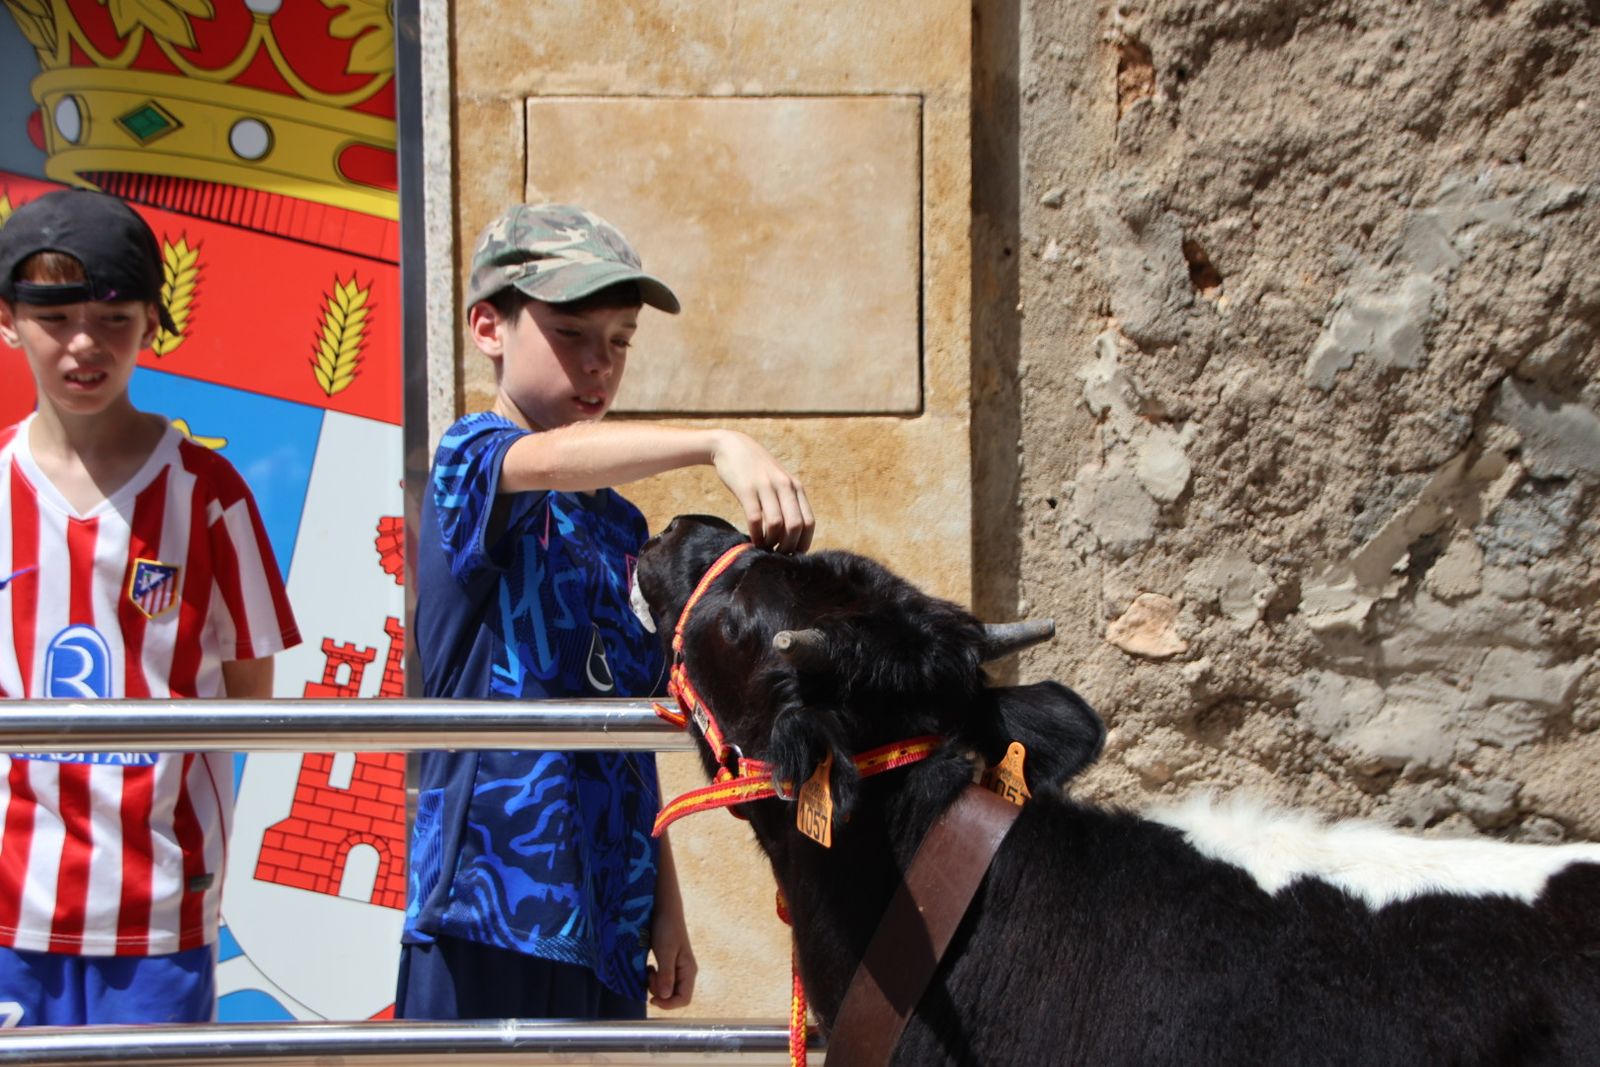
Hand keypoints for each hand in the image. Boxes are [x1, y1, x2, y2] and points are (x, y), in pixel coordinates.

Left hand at [646, 905, 697, 1009]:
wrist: (664, 909)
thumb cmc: (667, 928)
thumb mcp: (665, 951)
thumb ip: (666, 975)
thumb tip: (665, 997)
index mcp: (689, 971)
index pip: (684, 999)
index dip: (668, 1004)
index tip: (652, 998)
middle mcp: (686, 972)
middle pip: (674, 996)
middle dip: (659, 991)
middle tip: (649, 975)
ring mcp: (678, 969)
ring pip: (667, 989)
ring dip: (655, 984)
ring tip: (648, 969)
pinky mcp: (669, 964)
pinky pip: (662, 980)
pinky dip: (654, 978)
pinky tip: (649, 967)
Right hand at [710, 431, 814, 552]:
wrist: (731, 446)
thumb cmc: (756, 469)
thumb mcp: (779, 481)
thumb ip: (788, 501)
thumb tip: (794, 534)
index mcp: (795, 487)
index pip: (809, 522)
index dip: (803, 543)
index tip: (793, 554)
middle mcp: (784, 486)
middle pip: (795, 526)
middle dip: (788, 547)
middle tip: (778, 555)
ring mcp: (766, 487)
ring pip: (777, 524)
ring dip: (771, 543)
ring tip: (765, 548)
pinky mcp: (746, 489)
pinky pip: (756, 519)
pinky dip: (756, 534)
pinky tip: (753, 540)